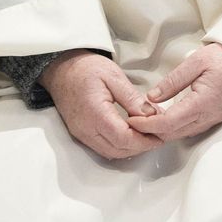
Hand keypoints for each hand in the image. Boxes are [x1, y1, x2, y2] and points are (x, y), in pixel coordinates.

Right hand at [39, 49, 162, 159]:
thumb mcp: (115, 77)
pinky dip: (120, 146)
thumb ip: (133, 99)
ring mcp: (81, 134)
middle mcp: (86, 129)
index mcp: (95, 113)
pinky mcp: (81, 134)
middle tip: (159, 137)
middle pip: (117, 150)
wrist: (62, 70)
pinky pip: (102, 148)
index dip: (144, 141)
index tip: (160, 136)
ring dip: (131, 149)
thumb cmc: (87, 69)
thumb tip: (152, 115)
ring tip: (148, 136)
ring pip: (110, 152)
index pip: (123, 138)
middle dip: (140, 147)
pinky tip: (132, 136)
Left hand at [127, 43, 221, 142]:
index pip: (168, 123)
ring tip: (146, 119)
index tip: (132, 120)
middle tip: (134, 120)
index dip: (147, 125)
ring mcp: (212, 119)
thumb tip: (152, 97)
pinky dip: (174, 128)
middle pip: (172, 134)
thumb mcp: (196, 62)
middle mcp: (208, 116)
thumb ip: (173, 81)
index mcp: (202, 103)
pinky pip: (190, 130)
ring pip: (180, 135)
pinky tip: (165, 118)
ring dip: (162, 131)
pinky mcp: (215, 118)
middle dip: (150, 131)